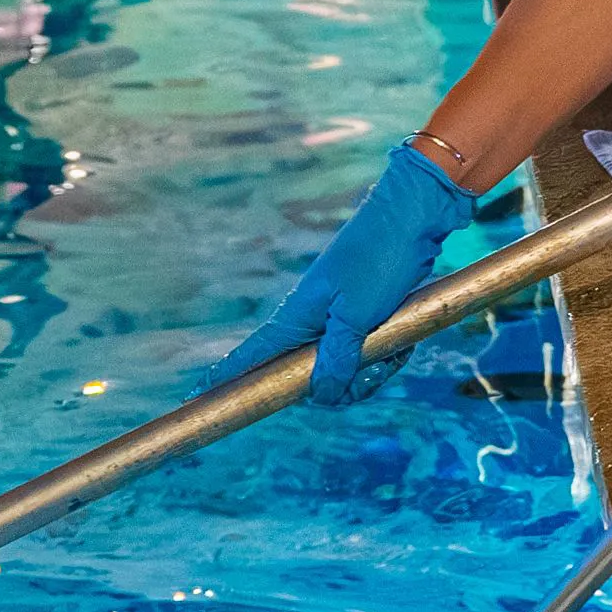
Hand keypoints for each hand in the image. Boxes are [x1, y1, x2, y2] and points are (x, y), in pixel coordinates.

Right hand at [223, 146, 476, 402]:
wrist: (415, 215)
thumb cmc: (379, 258)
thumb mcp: (357, 315)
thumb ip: (336, 358)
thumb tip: (321, 396)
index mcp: (296, 318)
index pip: (251, 354)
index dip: (225, 377)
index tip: (196, 394)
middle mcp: (310, 322)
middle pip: (310, 381)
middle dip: (344, 388)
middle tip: (373, 370)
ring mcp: (337, 320)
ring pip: (344, 372)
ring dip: (372, 371)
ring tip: (394, 350)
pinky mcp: (362, 317)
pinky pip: (366, 356)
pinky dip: (386, 356)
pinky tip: (403, 344)